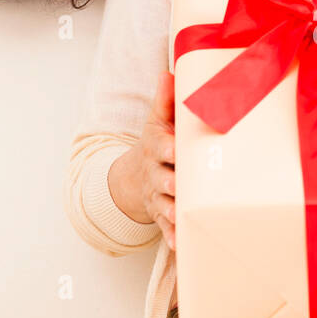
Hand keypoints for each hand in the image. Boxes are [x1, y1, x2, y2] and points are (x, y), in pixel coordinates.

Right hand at [137, 71, 176, 250]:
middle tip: (180, 187)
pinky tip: (180, 245)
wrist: (134, 175)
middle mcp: (155, 173)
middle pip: (162, 179)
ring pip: (163, 205)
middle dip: (170, 183)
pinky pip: (166, 228)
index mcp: (156, 148)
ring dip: (172, 212)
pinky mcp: (161, 214)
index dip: (167, 148)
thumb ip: (166, 100)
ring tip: (181, 217)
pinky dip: (172, 237)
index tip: (175, 148)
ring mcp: (157, 195)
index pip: (160, 147)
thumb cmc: (157, 144)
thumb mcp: (157, 120)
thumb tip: (170, 72)